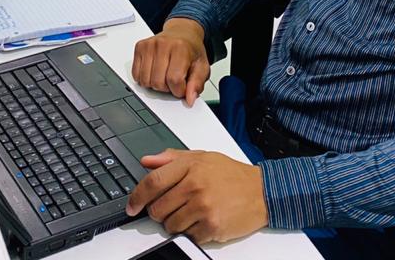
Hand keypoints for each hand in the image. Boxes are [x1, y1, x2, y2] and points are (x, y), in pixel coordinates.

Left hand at [125, 149, 266, 243]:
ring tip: (190, 213)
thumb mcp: (202, 157)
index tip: (132, 206)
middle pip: (158, 208)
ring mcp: (203, 207)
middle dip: (159, 212)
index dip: (137, 196)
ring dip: (175, 224)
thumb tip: (147, 161)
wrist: (262, 192)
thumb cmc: (232, 175)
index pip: (153, 182)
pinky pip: (188, 237)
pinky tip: (202, 221)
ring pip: (170, 225)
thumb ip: (172, 158)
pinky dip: (191, 233)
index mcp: (190, 166)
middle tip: (171, 208)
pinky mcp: (212, 227)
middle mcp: (195, 186)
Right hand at [132, 18, 209, 105]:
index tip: (183, 88)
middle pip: (158, 82)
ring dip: (155, 85)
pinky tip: (154, 73)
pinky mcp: (140, 47)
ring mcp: (149, 45)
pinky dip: (145, 79)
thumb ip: (197, 84)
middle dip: (167, 88)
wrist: (182, 32)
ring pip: (145, 81)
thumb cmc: (191, 49)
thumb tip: (190, 99)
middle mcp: (163, 44)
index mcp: (181, 48)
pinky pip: (136, 75)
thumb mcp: (202, 66)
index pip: (174, 80)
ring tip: (164, 76)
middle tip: (174, 80)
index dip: (179, 90)